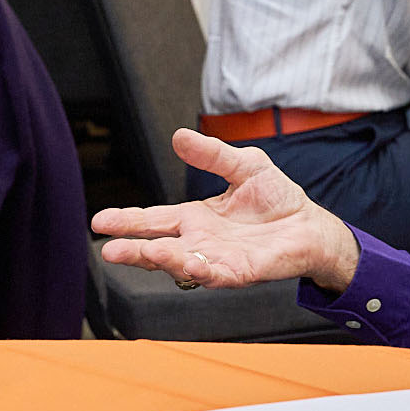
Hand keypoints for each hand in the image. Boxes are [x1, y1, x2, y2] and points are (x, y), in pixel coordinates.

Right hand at [91, 128, 361, 292]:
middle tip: (107, 249)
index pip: (153, 219)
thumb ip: (212, 154)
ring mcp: (217, 259)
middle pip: (157, 246)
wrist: (310, 225)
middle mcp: (199, 242)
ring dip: (159, 260)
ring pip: (180, 263)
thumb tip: (178, 136)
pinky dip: (198, 270)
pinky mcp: (239, 272)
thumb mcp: (243, 165)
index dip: (127, 221)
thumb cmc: (277, 198)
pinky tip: (183, 264)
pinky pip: (214, 274)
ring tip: (140, 253)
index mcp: (195, 218)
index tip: (99, 221)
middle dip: (132, 248)